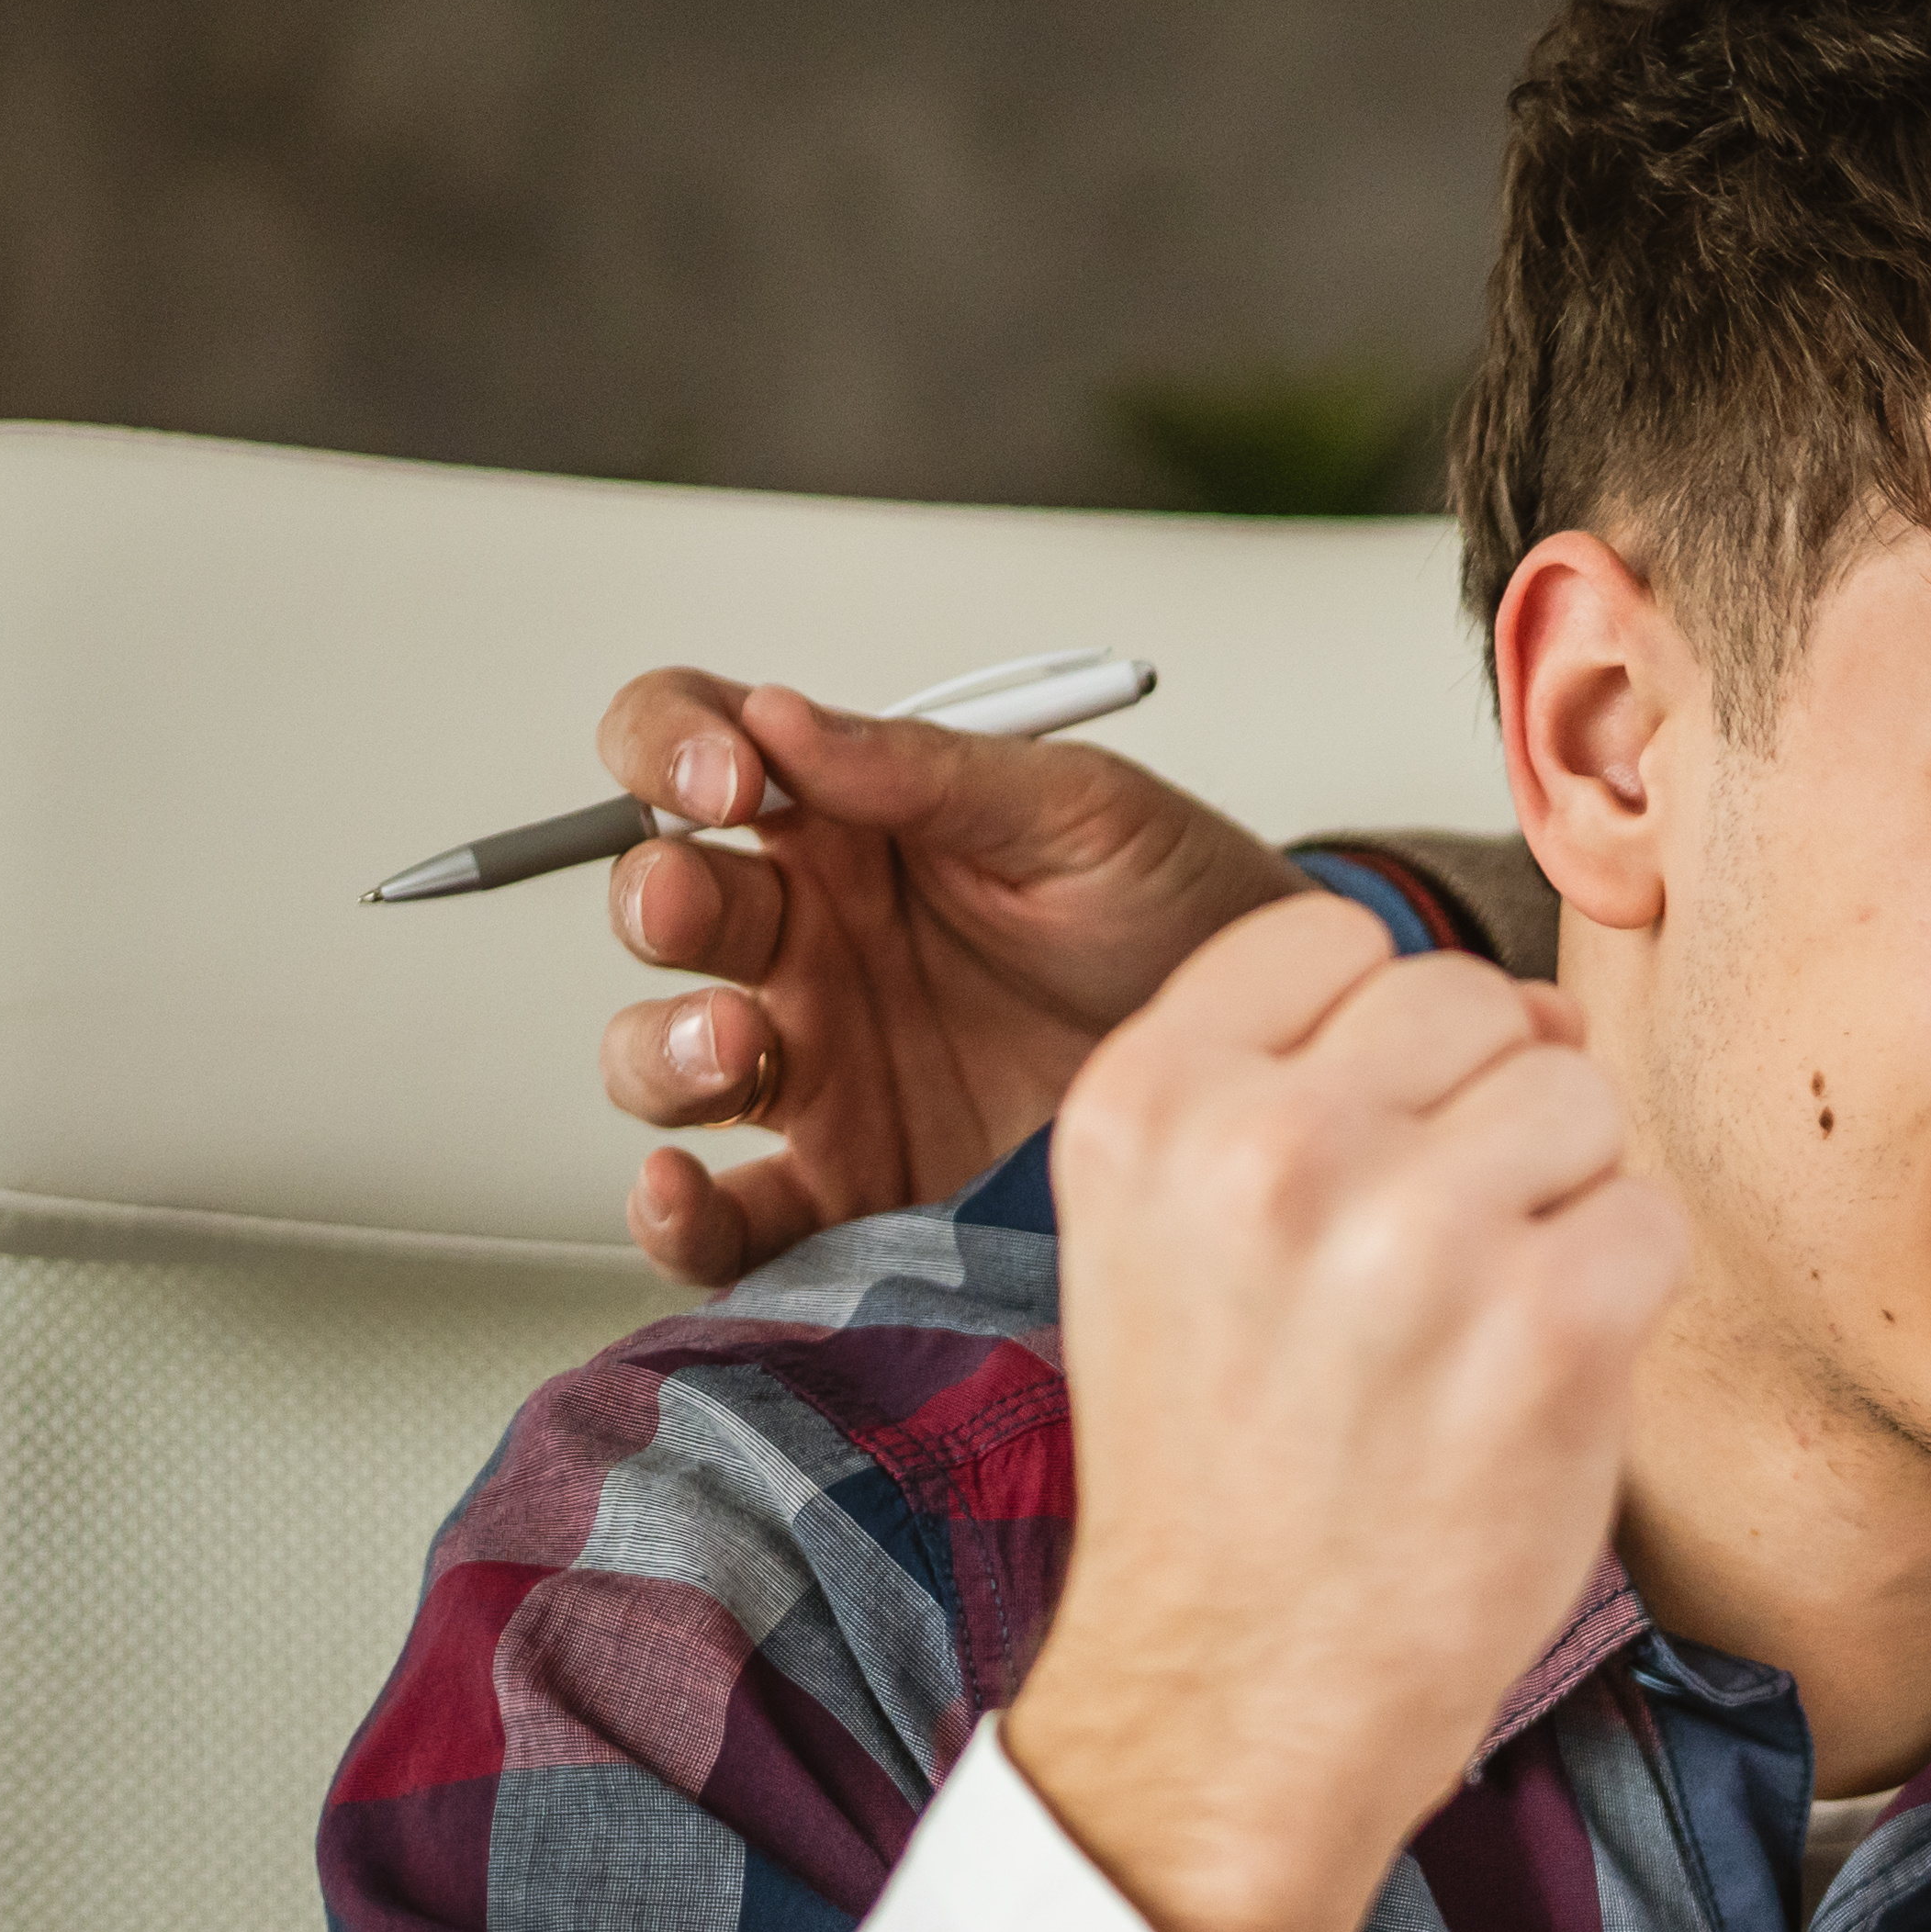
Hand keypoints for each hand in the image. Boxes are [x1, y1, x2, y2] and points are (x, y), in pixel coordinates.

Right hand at [584, 670, 1312, 1290]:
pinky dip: (677, 1212)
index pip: (698, 750)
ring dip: (662, 1045)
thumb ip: (932, 770)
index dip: (671, 750)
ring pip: (663, 1054)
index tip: (723, 778)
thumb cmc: (1183, 914)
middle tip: (700, 901)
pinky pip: (727, 1211)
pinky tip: (680, 1190)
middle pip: (664, 903)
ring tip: (737, 1044)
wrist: (1274, 1058)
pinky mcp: (848, 1183)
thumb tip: (780, 719)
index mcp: (851, 824)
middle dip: (656, 898)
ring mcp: (820, 1063)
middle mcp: (813, 941)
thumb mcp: (1083, 814)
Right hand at [993, 899, 1673, 1931]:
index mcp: (1149, 1102)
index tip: (1361, 1157)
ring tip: (1470, 1328)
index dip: (1382, 1045)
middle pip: (1470, 1000)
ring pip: (1576, 1094)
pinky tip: (1532, 1386)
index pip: (1332, 937)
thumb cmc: (1222, 1472)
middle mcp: (1269, 1146)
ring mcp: (1414, 1232)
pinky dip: (1621, 1295)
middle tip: (1424, 1269)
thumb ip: (1287, 1085)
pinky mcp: (1550, 1326)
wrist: (1234, 1693)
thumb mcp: (1166, 1232)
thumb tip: (1526, 1007)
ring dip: (1559, 1199)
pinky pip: (1649, 1215)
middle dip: (1482, 1115)